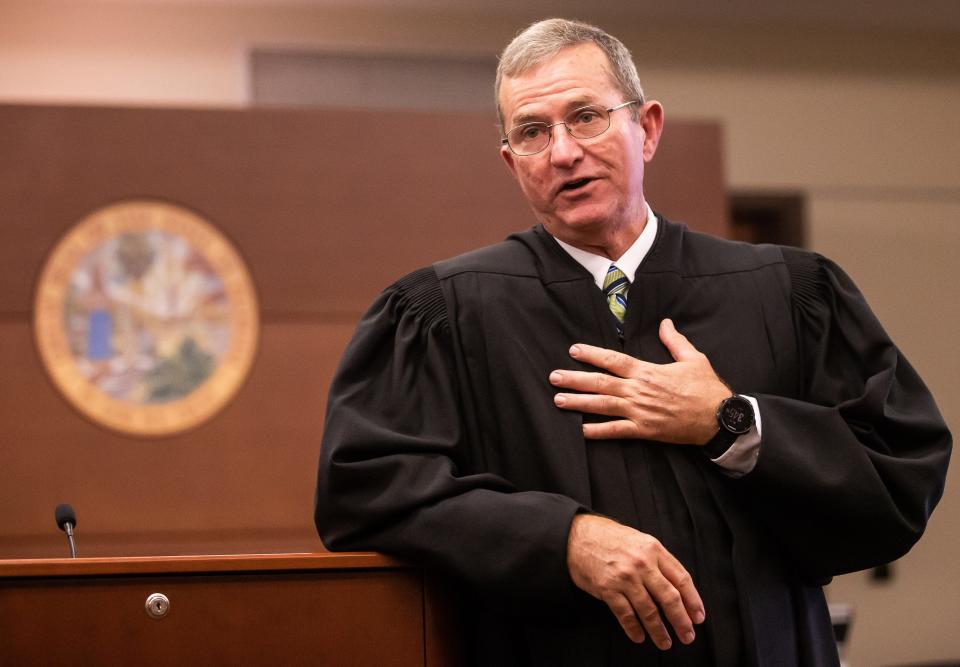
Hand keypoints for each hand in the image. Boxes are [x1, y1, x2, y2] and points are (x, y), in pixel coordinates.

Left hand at [549, 318, 730, 443]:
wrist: (719, 418)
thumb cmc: (707, 388)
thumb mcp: (693, 358)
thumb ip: (674, 341)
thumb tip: (665, 322)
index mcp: (647, 371)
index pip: (613, 360)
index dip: (592, 355)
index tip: (573, 351)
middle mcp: (639, 390)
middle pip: (600, 383)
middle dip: (575, 379)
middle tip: (553, 377)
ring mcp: (640, 411)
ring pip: (603, 406)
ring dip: (579, 403)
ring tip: (559, 400)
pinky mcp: (645, 430)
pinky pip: (617, 431)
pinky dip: (598, 431)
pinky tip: (581, 430)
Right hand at [567, 514, 704, 648]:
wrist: (578, 535)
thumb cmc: (611, 538)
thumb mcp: (640, 541)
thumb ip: (659, 561)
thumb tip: (678, 588)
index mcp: (654, 549)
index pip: (682, 579)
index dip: (693, 601)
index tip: (698, 617)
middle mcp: (642, 564)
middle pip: (669, 598)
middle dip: (681, 621)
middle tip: (687, 635)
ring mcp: (624, 577)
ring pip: (649, 611)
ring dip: (659, 631)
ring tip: (665, 642)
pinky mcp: (607, 588)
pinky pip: (625, 614)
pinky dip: (634, 629)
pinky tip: (639, 637)